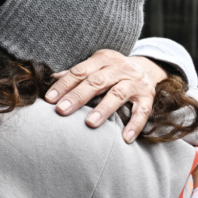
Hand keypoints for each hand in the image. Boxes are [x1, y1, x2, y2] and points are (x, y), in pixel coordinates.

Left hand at [45, 50, 167, 142]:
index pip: (80, 72)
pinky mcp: (148, 96)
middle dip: (78, 96)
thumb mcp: (96, 66)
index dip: (64, 85)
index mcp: (103, 59)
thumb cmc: (113, 70)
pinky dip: (134, 125)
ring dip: (103, 109)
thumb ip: (77, 73)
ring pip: (118, 95)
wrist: (148, 68)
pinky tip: (125, 138)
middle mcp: (120, 68)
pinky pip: (143, 111)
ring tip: (90, 124)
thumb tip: (53, 78)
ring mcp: (135, 82)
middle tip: (62, 110)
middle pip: (96, 82)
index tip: (50, 99)